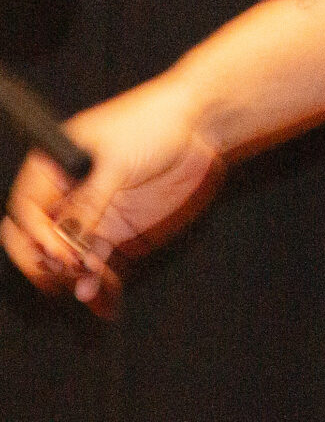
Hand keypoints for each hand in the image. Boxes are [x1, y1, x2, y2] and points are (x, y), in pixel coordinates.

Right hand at [2, 74, 225, 316]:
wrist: (201, 122)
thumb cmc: (152, 122)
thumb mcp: (116, 161)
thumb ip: (90, 201)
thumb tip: (64, 236)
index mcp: (53, 170)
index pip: (26, 213)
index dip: (37, 236)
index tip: (59, 252)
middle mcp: (68, 197)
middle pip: (40, 242)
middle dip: (49, 262)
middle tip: (71, 272)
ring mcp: (93, 217)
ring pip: (70, 260)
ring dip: (75, 278)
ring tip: (90, 289)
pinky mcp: (120, 232)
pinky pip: (100, 264)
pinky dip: (99, 284)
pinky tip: (102, 299)